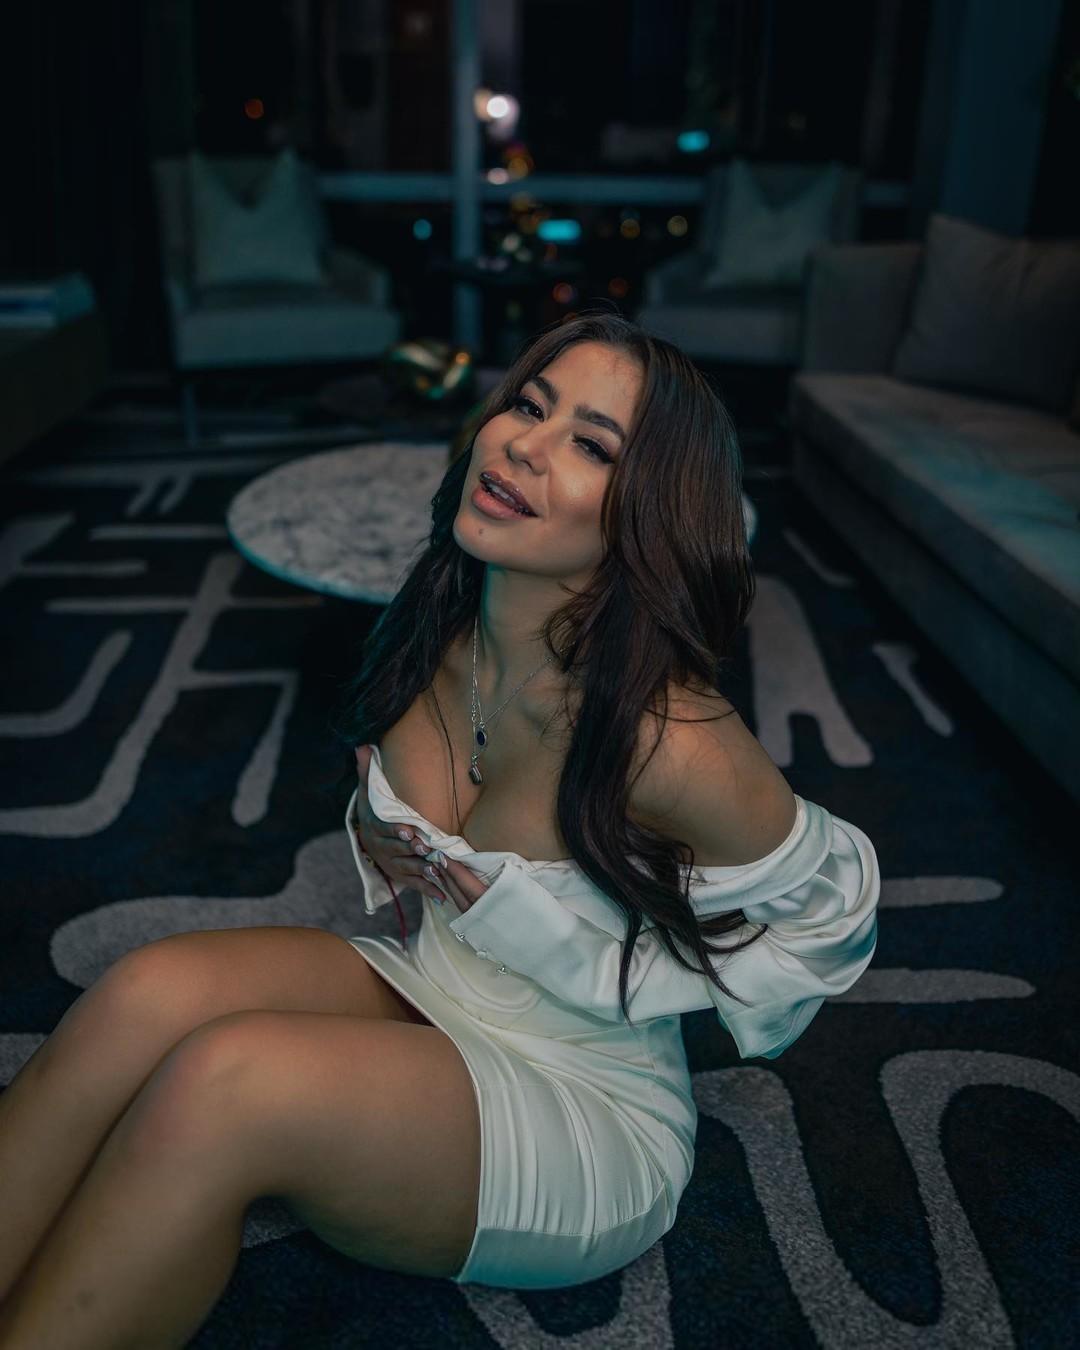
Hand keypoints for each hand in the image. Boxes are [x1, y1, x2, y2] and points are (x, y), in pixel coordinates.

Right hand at [352, 745, 489, 913]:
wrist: (369, 839)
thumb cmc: (373, 812)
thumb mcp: (368, 792)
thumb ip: (368, 771)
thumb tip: (361, 745)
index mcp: (377, 829)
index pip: (386, 829)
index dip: (397, 830)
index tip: (409, 830)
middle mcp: (383, 849)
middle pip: (398, 850)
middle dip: (413, 851)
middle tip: (427, 849)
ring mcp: (393, 864)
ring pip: (407, 868)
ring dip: (422, 870)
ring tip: (436, 871)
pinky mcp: (402, 876)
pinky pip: (415, 884)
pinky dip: (428, 891)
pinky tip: (442, 896)